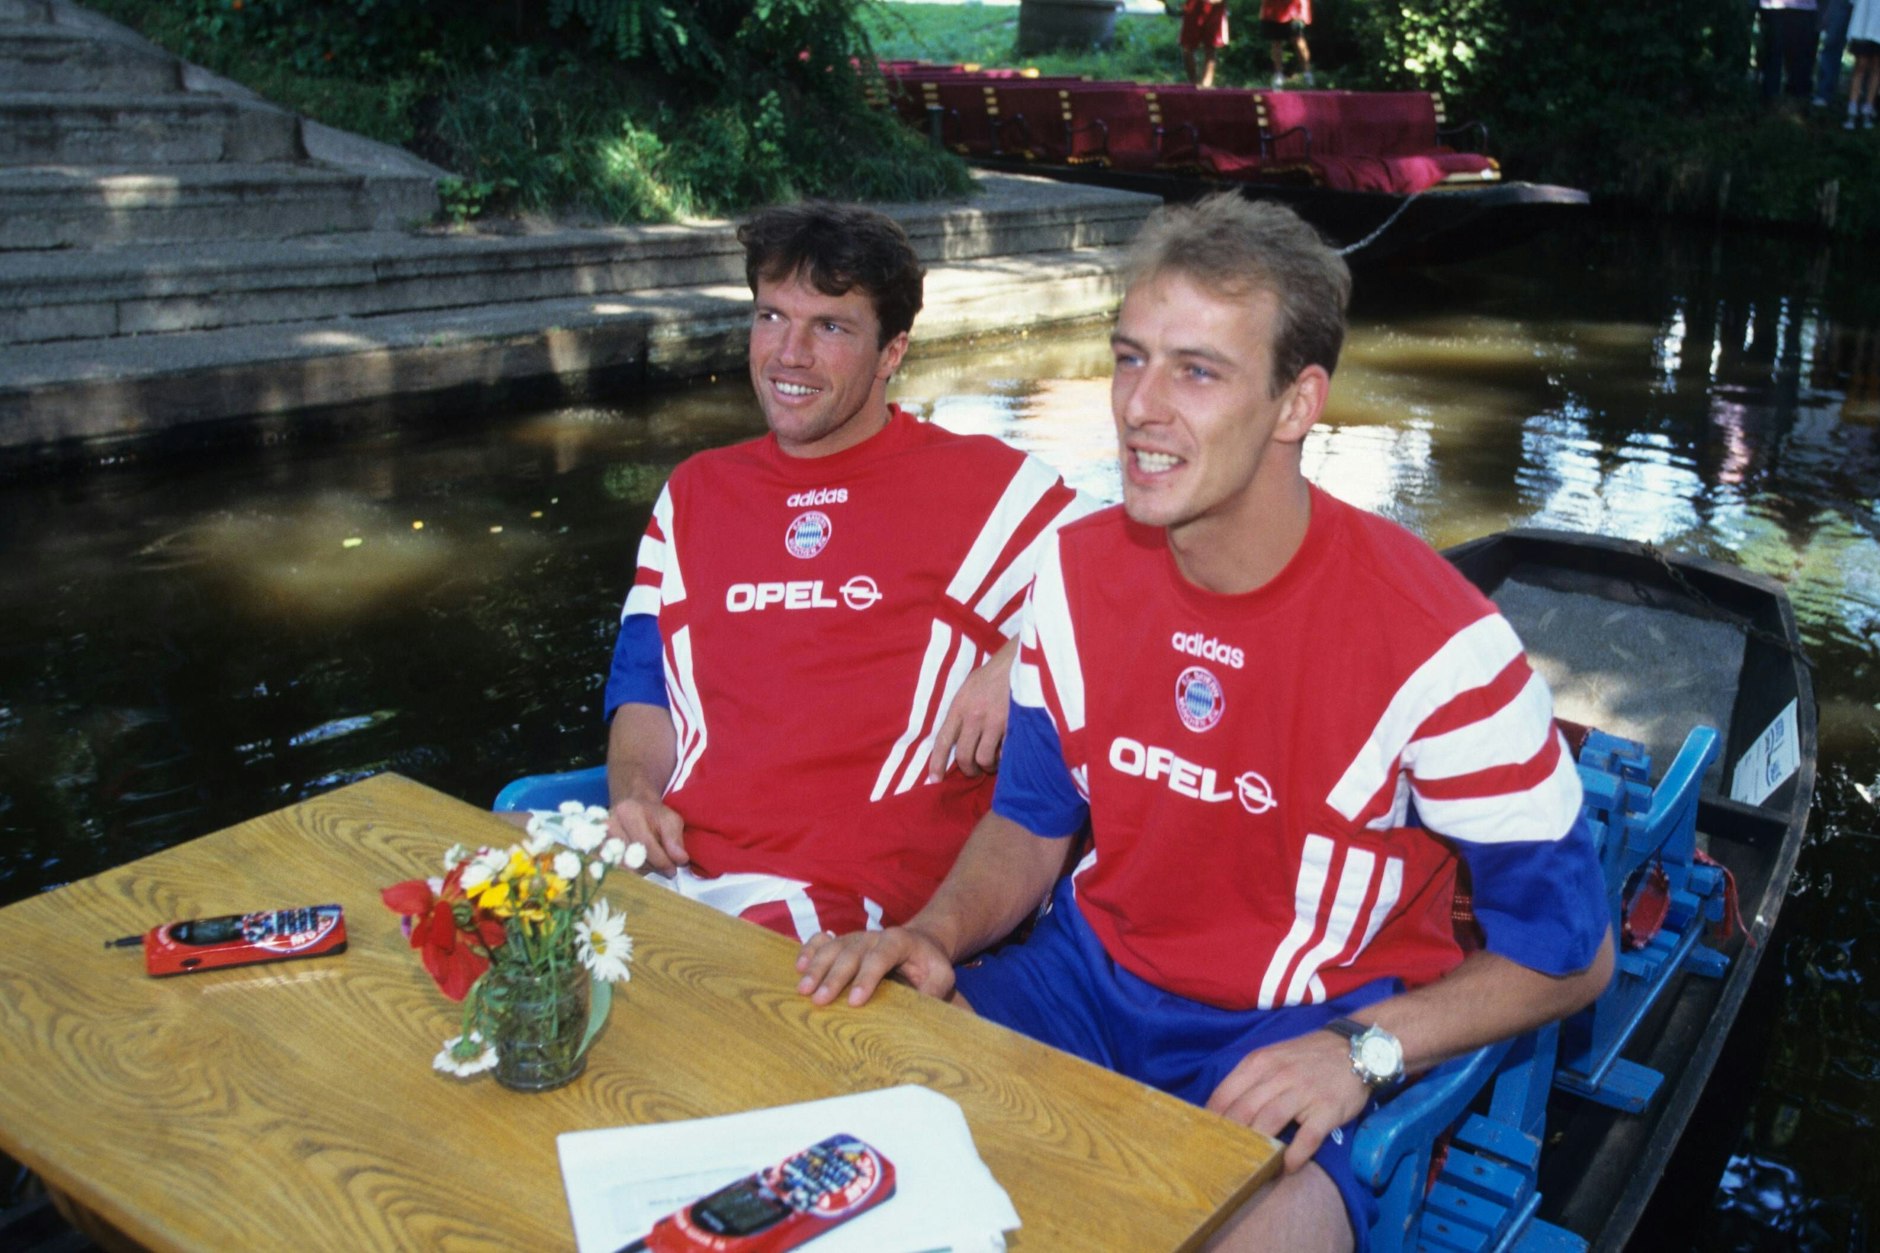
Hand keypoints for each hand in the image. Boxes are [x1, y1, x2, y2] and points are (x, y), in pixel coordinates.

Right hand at [607, 792, 686, 876]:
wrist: (632, 809)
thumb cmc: (654, 816)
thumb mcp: (670, 820)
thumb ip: (675, 839)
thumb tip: (680, 859)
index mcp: (627, 812)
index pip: (645, 843)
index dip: (661, 861)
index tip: (673, 870)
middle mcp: (608, 825)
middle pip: (631, 858)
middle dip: (651, 867)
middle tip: (665, 870)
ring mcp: (599, 840)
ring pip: (623, 867)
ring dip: (641, 871)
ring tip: (652, 865)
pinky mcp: (596, 853)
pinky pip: (615, 871)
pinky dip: (630, 874)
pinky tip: (640, 869)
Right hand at [796, 926, 956, 1006]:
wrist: (921, 943)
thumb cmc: (930, 965)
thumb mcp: (942, 976)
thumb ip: (933, 990)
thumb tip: (918, 1010)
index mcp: (899, 941)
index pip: (881, 956)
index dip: (867, 978)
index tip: (855, 1001)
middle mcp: (874, 936)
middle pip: (851, 953)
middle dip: (835, 977)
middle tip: (820, 1000)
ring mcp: (856, 936)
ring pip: (833, 947)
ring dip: (816, 967)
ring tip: (803, 989)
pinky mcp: (843, 941)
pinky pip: (823, 940)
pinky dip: (809, 950)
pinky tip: (798, 967)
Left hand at [926, 645, 1014, 780]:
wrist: (1019, 662)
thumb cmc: (993, 675)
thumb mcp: (968, 688)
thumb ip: (961, 712)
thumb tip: (957, 737)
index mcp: (959, 707)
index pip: (943, 741)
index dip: (937, 763)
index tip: (935, 780)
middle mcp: (973, 716)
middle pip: (963, 756)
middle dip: (968, 769)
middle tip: (974, 770)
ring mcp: (994, 722)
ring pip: (984, 759)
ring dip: (988, 767)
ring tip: (993, 763)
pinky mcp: (1013, 726)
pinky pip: (1005, 753)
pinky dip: (1004, 758)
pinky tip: (1007, 753)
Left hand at [1205, 1028, 1369, 1173]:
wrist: (1354, 1048)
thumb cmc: (1307, 1057)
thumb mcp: (1272, 1057)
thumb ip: (1249, 1080)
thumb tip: (1220, 1111)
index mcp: (1259, 1062)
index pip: (1225, 1094)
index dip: (1211, 1121)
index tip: (1204, 1140)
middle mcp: (1278, 1075)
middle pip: (1243, 1111)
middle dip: (1230, 1138)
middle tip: (1223, 1160)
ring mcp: (1304, 1092)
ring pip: (1269, 1121)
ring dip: (1258, 1148)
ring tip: (1251, 1168)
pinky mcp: (1328, 1108)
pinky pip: (1307, 1136)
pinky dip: (1295, 1155)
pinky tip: (1287, 1167)